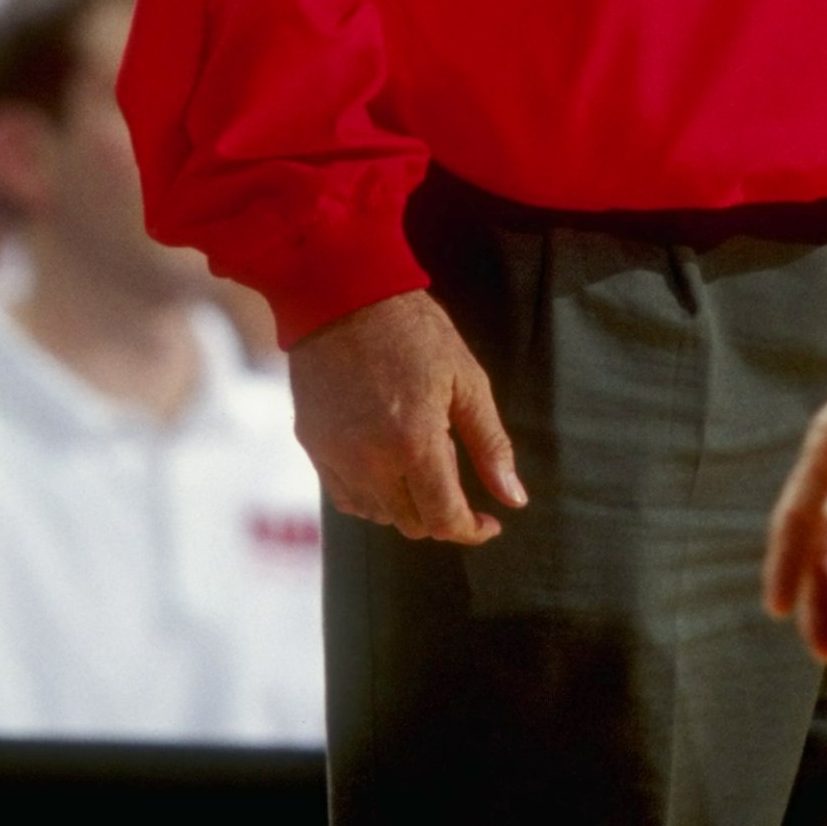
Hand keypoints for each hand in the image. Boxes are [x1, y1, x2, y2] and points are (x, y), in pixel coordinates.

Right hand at [289, 290, 526, 544]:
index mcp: (414, 444)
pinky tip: (387, 465)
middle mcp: (370, 461)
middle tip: (457, 479)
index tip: (489, 522)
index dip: (471, 530)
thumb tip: (513, 499)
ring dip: (407, 506)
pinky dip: (372, 495)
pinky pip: (345, 496)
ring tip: (422, 463)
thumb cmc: (414, 332)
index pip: (444, 519)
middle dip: (442, 515)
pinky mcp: (312, 446)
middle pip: (411, 524)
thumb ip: (491, 445)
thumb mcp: (467, 380)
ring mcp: (335, 457)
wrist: (343, 295)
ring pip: (378, 515)